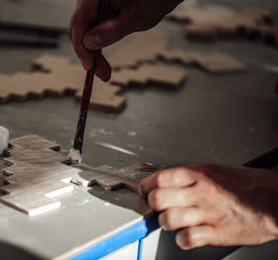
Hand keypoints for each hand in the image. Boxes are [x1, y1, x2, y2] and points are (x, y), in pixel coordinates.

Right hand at [68, 0, 189, 80]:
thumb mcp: (136, 17)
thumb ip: (112, 30)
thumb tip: (89, 43)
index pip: (79, 21)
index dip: (81, 46)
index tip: (89, 65)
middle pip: (78, 28)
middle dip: (87, 53)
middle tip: (100, 73)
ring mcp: (91, 4)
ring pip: (82, 32)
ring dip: (91, 53)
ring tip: (104, 71)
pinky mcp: (95, 12)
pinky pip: (90, 31)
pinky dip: (96, 47)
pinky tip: (101, 61)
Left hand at [139, 164, 277, 249]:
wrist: (274, 200)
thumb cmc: (245, 185)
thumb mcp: (215, 170)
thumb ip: (190, 176)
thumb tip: (167, 181)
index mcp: (200, 173)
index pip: (160, 178)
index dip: (146, 186)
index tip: (145, 190)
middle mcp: (202, 192)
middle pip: (159, 199)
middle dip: (153, 204)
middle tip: (157, 206)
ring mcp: (209, 213)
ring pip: (169, 219)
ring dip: (165, 222)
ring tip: (171, 221)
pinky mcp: (218, 232)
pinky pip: (188, 238)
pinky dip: (182, 239)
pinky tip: (186, 235)